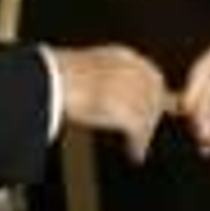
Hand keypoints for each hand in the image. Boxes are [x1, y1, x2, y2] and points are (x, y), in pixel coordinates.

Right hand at [52, 45, 166, 163]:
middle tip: (146, 128)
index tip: (150, 106)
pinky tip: (135, 154)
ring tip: (137, 145)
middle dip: (152, 112)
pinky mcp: (128, 111)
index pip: (150, 74)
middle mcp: (133, 71)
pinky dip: (139, 144)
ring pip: (149, 114)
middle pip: (156, 95)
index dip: (151, 93)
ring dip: (145, 131)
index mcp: (123, 56)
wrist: (53, 81)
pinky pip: (139, 131)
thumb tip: (103, 95)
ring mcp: (132, 91)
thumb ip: (102, 80)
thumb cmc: (58, 75)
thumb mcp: (86, 70)